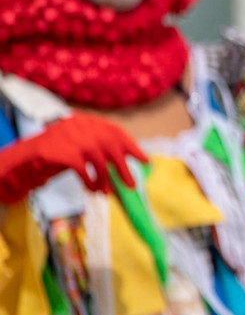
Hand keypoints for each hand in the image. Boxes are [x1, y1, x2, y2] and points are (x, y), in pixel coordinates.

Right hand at [0, 115, 145, 204]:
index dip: (132, 147)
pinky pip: (84, 170)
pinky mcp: (63, 151)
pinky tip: (92, 189)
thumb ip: (101, 148)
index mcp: (88, 121)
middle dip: (123, 168)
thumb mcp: (81, 144)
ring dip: (105, 179)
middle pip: (111, 147)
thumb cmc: (60, 151)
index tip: (146, 161)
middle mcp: (82, 126)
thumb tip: (128, 163)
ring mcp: (72, 137)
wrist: (28, 154)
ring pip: (99, 161)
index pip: (115, 132)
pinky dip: (90, 181)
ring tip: (106, 192)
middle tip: (132, 185)